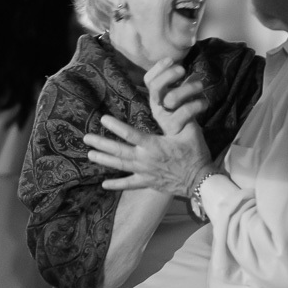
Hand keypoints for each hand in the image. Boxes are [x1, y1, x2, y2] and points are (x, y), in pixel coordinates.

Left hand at [83, 114, 210, 195]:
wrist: (200, 180)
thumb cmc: (196, 154)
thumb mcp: (190, 131)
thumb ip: (178, 118)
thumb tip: (170, 102)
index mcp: (153, 145)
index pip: (130, 134)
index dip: (115, 126)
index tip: (103, 119)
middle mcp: (145, 159)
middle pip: (118, 151)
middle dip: (101, 144)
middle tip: (86, 138)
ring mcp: (144, 173)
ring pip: (120, 166)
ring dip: (104, 160)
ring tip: (90, 155)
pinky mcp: (148, 183)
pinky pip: (129, 184)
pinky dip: (116, 185)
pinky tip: (104, 184)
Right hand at [146, 58, 206, 135]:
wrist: (190, 155)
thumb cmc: (187, 125)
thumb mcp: (184, 104)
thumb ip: (185, 89)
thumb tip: (193, 74)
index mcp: (158, 100)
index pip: (149, 80)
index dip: (158, 68)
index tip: (171, 59)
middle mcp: (158, 109)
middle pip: (155, 87)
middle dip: (169, 75)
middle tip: (183, 70)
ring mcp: (164, 119)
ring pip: (171, 98)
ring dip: (188, 88)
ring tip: (201, 86)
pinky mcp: (175, 128)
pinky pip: (185, 111)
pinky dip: (197, 104)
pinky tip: (204, 103)